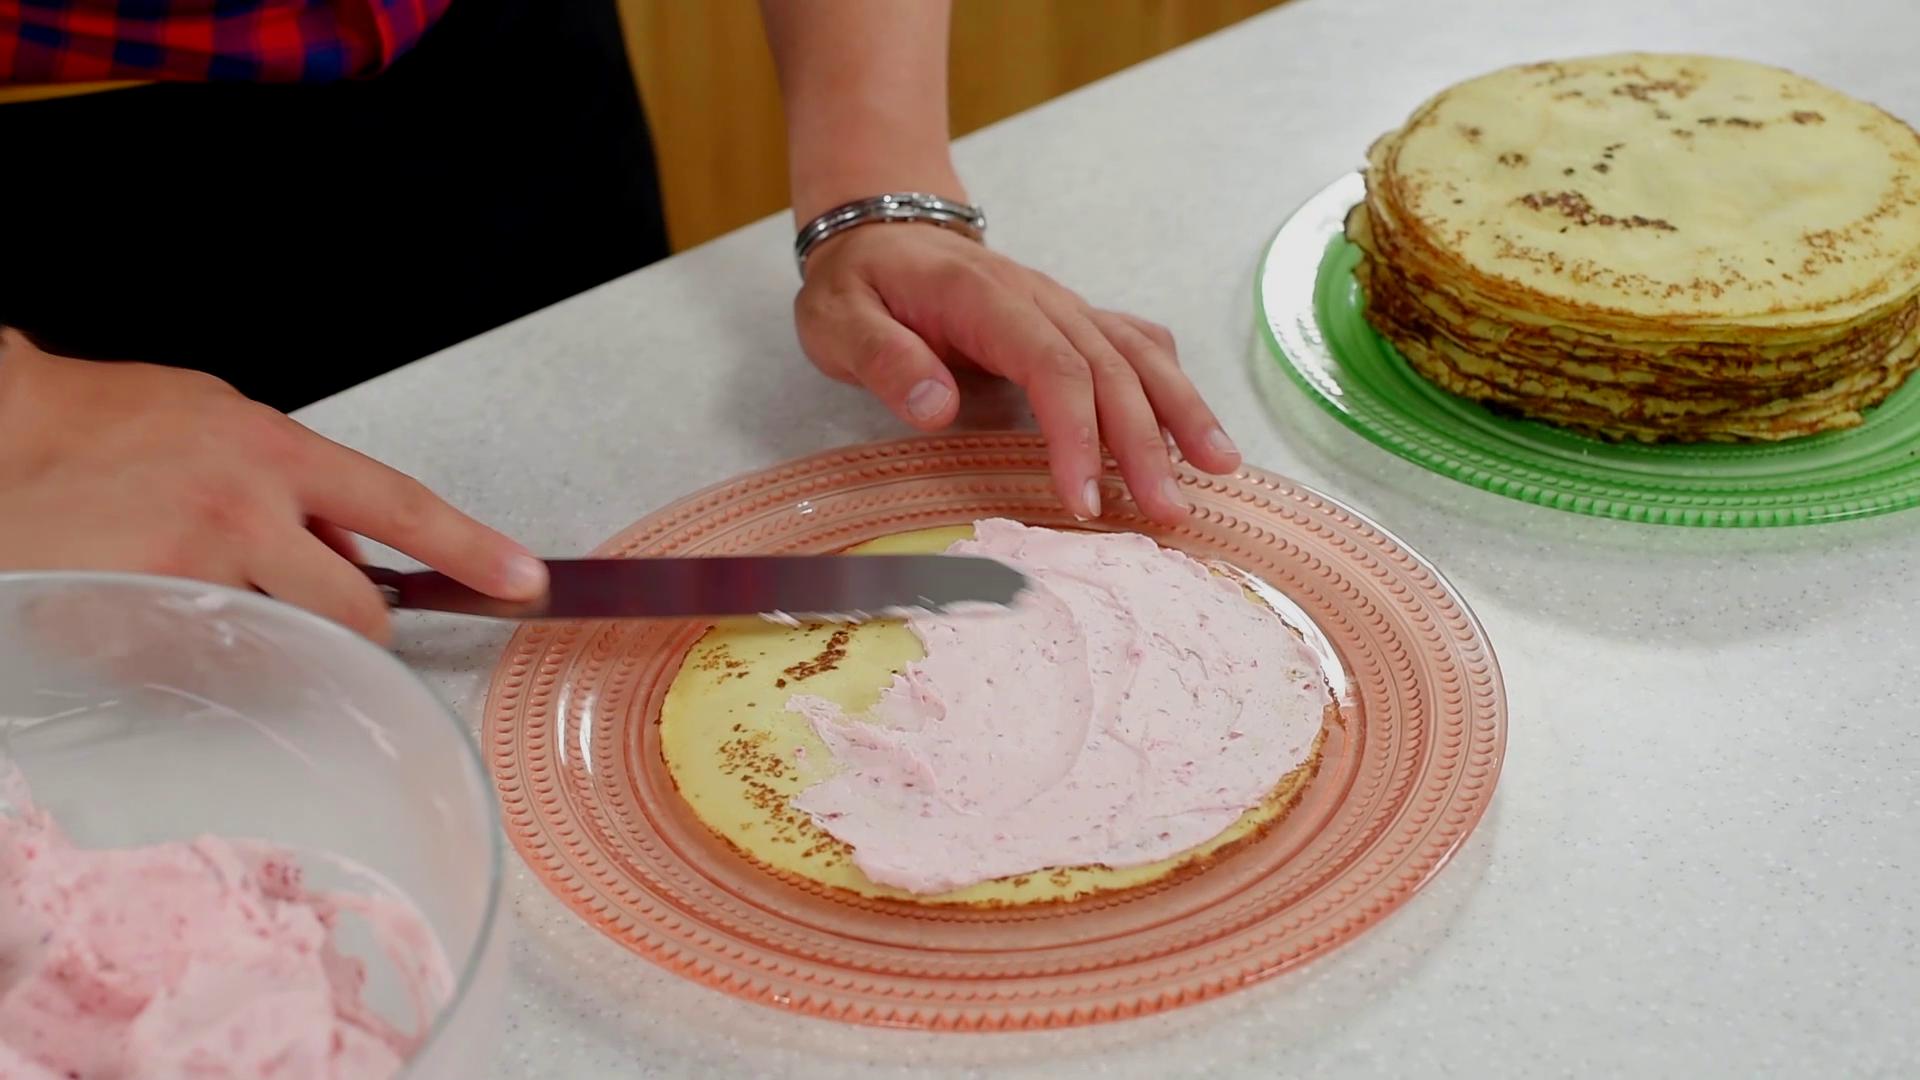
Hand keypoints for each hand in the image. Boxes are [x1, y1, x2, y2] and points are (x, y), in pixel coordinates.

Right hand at [0, 333, 545, 642]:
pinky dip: (198, 646)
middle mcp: (243, 511)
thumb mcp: (223, 422)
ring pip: (285, 643)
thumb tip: (354, 541)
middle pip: (357, 610)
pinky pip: (207, 662)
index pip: (400, 505)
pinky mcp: (141, 621)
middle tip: (315, 610)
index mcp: (273, 452)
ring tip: (202, 585)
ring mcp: (192, 571)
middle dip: (353, 624)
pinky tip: (156, 599)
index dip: (472, 547)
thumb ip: (297, 482)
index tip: (526, 578)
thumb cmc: (112, 424)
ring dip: (268, 632)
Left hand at [791, 224, 1240, 524]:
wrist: (880, 229)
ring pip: (1140, 355)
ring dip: (1183, 413)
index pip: (1052, 367)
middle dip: (1146, 444)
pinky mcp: (1075, 320)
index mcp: (986, 298)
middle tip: (1167, 512)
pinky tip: (1198, 428)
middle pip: (1111, 369)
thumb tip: (937, 409)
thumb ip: (884, 360)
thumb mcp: (838, 320)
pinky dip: (1173, 385)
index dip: (1077, 433)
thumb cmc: (858, 285)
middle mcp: (1041, 298)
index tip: (1086, 499)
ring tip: (1222, 470)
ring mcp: (1065, 307)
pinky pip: (1137, 346)